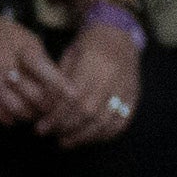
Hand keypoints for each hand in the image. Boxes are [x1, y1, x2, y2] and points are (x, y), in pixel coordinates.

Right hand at [0, 0, 64, 125]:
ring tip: (39, 114)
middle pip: (32, 95)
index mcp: (20, 49)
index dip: (60, 84)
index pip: (43, 70)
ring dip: (31, 115)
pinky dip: (10, 119)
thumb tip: (60, 84)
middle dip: (48, 106)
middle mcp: (3, 66)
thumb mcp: (25, 37)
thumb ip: (42, 59)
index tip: (75, 95)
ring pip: (16, 108)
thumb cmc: (1, 34)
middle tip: (59, 111)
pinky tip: (18, 117)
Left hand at [43, 14, 146, 147]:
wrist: (119, 34)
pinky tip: (89, 138)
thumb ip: (59, 83)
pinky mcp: (134, 96)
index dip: (56, 116)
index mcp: (93, 62)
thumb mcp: (68, 55)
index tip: (41, 127)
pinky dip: (104, 135)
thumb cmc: (88, 44)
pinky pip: (121, 122)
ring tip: (67, 141)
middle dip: (67, 128)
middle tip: (51, 135)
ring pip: (105, 121)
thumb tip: (45, 111)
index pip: (73, 98)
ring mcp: (126, 88)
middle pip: (89, 112)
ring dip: (83, 136)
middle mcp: (112, 77)